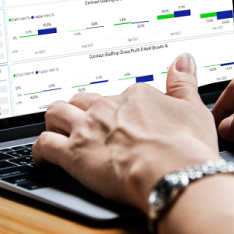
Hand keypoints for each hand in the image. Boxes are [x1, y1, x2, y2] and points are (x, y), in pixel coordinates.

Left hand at [32, 53, 220, 210]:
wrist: (173, 173)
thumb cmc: (186, 147)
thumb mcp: (193, 108)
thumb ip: (183, 82)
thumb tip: (183, 59)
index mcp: (135, 97)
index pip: (118, 96)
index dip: (118, 110)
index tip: (121, 121)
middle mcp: (107, 107)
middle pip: (82, 101)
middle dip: (79, 110)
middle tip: (84, 123)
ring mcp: (87, 128)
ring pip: (56, 113)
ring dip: (55, 121)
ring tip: (57, 131)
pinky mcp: (73, 153)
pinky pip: (44, 144)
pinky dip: (40, 150)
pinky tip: (43, 158)